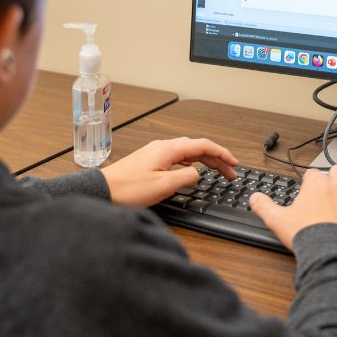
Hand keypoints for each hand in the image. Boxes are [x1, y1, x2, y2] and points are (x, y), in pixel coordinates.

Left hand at [101, 137, 238, 206]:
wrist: (103, 191)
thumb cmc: (128, 189)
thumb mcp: (163, 186)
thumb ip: (186, 177)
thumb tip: (198, 174)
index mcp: (169, 149)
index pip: (203, 145)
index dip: (222, 153)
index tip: (234, 163)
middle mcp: (163, 146)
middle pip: (197, 147)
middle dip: (217, 158)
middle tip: (231, 172)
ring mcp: (156, 152)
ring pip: (188, 152)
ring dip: (205, 160)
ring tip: (218, 171)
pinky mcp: (150, 161)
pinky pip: (178, 157)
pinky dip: (192, 162)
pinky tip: (193, 169)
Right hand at [249, 165, 336, 249]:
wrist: (330, 252)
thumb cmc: (307, 235)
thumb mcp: (277, 220)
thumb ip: (264, 206)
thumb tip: (254, 198)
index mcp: (316, 184)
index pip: (313, 173)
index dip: (310, 182)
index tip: (308, 191)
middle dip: (334, 176)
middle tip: (330, 188)